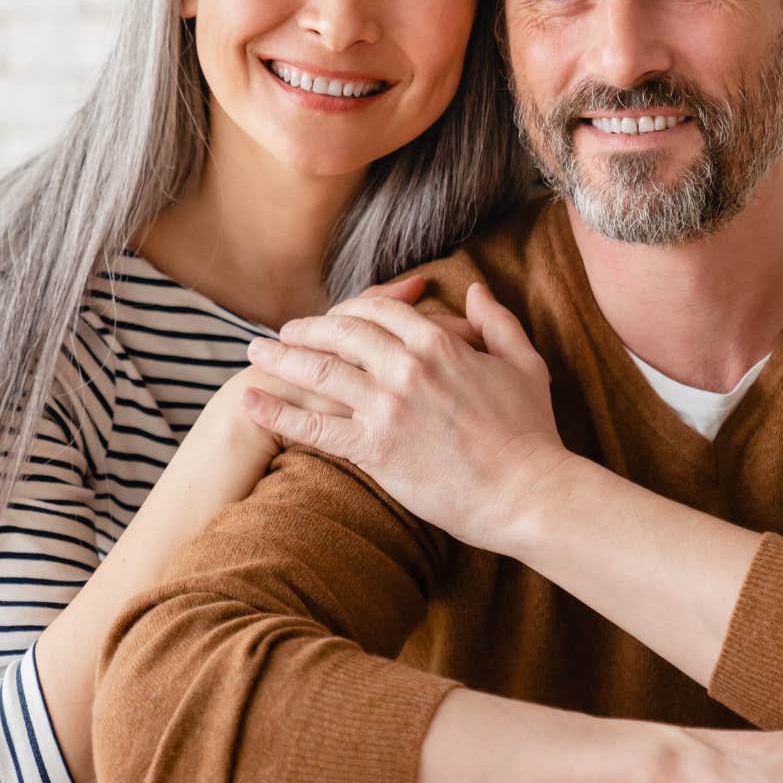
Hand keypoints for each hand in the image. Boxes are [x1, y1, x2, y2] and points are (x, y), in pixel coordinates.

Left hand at [239, 282, 569, 551]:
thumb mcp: (523, 365)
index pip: (378, 312)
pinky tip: (249, 403)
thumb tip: (475, 289)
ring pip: (319, 372)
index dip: (348, 310)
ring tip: (254, 354)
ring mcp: (387, 407)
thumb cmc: (532, 434)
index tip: (331, 318)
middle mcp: (406, 367)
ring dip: (280, 359)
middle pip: (340, 334)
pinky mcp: (375, 448)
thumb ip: (496, 322)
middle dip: (304, 329)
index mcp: (439, 343)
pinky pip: (314, 427)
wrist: (528, 493)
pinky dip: (277, 412)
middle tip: (281, 333)